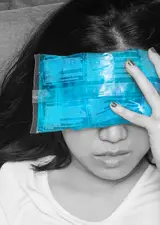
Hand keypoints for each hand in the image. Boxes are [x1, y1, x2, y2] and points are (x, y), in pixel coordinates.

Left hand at [110, 47, 159, 169]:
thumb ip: (158, 109)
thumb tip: (151, 101)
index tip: (155, 55)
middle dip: (157, 65)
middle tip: (148, 52)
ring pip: (151, 92)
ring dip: (139, 77)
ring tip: (128, 66)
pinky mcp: (156, 127)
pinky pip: (138, 117)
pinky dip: (124, 111)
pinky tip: (113, 105)